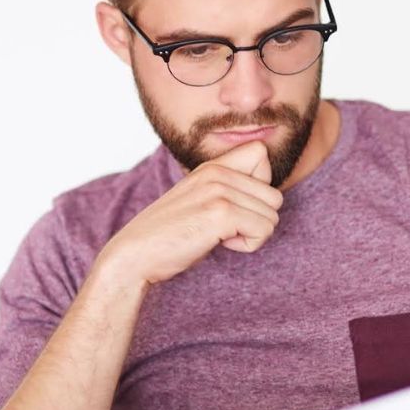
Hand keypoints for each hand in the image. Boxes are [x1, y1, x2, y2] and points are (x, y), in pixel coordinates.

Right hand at [94, 140, 283, 286]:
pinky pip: (264, 231)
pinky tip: (219, 244)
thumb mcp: (199, 199)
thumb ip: (227, 188)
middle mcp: (216, 172)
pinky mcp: (221, 213)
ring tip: (219, 236)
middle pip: (274, 195)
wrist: (134, 255)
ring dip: (251, 234)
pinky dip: (247, 246)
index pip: (262, 155)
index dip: (260, 186)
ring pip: (272, 216)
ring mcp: (219, 190)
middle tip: (224, 229)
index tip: (235, 206)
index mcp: (211, 165)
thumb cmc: (170, 235)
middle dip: (257, 219)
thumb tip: (270, 195)